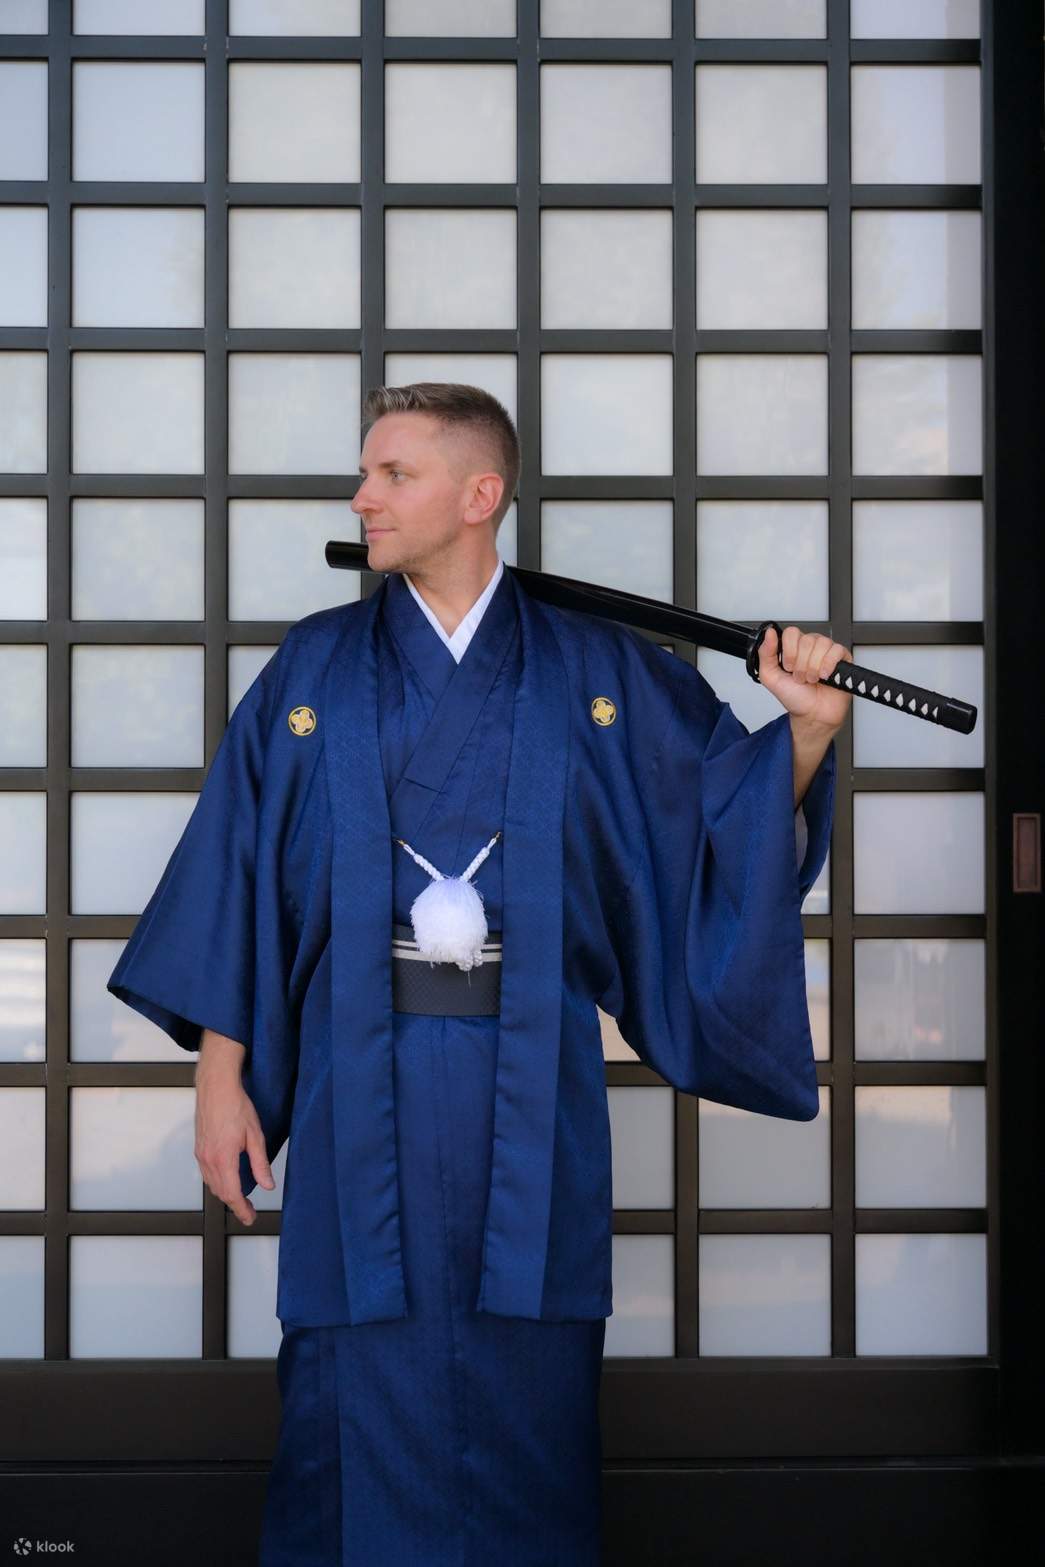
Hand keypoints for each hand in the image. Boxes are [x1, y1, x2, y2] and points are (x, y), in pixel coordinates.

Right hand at [194, 1066, 274, 1225]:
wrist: (216, 1087)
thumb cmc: (236, 1106)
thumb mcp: (255, 1135)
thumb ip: (260, 1164)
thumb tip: (268, 1185)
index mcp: (223, 1158)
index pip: (232, 1194)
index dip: (242, 1210)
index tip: (250, 1218)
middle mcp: (208, 1159)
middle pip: (220, 1193)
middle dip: (235, 1205)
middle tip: (249, 1211)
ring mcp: (201, 1154)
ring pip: (212, 1185)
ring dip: (225, 1194)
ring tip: (241, 1198)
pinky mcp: (199, 1148)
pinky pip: (206, 1174)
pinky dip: (217, 1182)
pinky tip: (227, 1179)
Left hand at [757, 625, 853, 731]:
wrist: (813, 714)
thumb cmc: (795, 697)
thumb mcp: (770, 677)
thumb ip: (765, 654)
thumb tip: (769, 633)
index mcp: (794, 648)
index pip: (792, 633)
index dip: (790, 650)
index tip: (788, 667)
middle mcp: (810, 647)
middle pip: (807, 639)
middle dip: (801, 664)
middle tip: (801, 677)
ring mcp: (826, 651)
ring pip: (821, 643)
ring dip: (814, 667)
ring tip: (812, 679)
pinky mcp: (842, 657)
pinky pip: (836, 650)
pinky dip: (828, 665)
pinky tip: (824, 675)